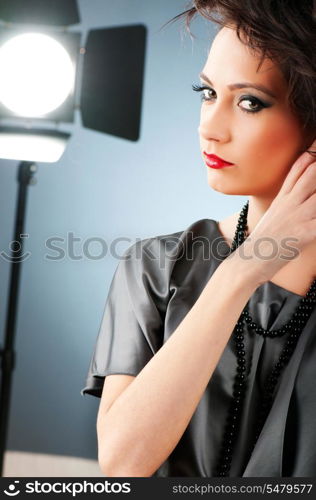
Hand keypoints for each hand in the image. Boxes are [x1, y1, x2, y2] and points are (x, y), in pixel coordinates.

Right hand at [236, 139, 315, 283]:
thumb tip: (302, 192)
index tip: (315, 143)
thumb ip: (289, 200)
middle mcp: (290, 202)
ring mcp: (297, 216)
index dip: (312, 153)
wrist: (249, 263)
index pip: (300, 165)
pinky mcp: (303, 233)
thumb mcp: (275, 216)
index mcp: (283, 197)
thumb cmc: (265, 243)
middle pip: (312, 173)